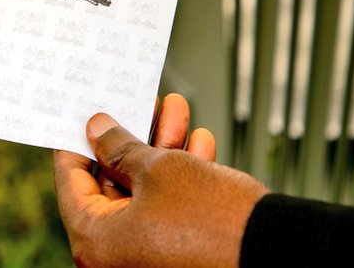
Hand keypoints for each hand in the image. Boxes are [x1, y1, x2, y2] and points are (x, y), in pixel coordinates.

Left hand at [54, 96, 268, 267]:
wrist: (281, 254)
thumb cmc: (213, 221)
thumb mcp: (158, 169)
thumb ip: (120, 147)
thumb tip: (96, 130)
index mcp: (96, 242)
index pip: (72, 179)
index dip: (78, 138)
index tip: (84, 110)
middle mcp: (116, 257)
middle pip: (111, 182)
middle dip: (132, 135)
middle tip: (138, 101)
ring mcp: (148, 257)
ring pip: (144, 190)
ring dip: (162, 146)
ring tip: (176, 108)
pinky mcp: (180, 253)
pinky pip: (169, 208)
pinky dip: (181, 175)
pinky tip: (199, 141)